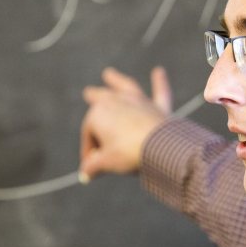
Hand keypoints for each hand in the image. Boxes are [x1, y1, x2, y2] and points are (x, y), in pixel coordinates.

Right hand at [79, 66, 172, 181]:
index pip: (89, 134)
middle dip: (94, 97)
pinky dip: (160, 82)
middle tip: (88, 92)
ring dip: (117, 80)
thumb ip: (93, 166)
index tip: (92, 167)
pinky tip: (159, 71)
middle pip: (102, 100)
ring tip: (109, 74)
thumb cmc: (129, 153)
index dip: (90, 151)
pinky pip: (159, 92)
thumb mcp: (106, 163)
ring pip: (125, 88)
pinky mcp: (158, 108)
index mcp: (97, 114)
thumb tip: (85, 174)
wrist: (160, 149)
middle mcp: (116, 102)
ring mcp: (139, 102)